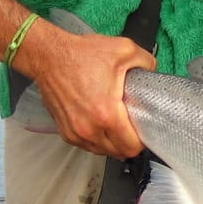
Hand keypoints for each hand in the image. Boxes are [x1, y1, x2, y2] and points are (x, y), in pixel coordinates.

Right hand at [26, 25, 155, 158]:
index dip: (142, 141)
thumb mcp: (124, 50)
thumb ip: (147, 62)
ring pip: (102, 151)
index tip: (144, 130)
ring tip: (117, 126)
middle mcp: (89, 128)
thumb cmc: (81, 54)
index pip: (131, 146)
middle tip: (132, 127)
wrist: (49, 56)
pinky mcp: (65, 131)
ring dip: (112, 143)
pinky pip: (87, 146)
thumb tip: (153, 74)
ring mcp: (75, 132)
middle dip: (129, 143)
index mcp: (107, 114)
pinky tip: (101, 125)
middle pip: (119, 153)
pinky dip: (97, 140)